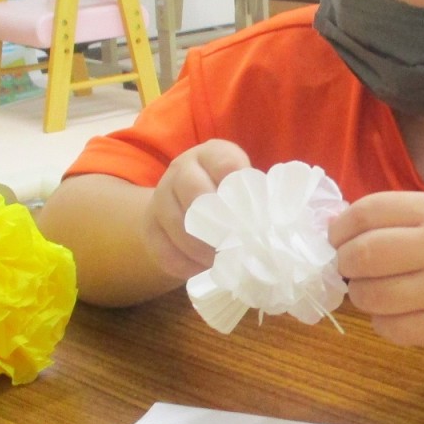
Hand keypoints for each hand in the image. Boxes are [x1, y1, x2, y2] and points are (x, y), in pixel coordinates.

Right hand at [141, 140, 251, 278]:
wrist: (184, 207)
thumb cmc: (229, 199)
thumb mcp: (245, 189)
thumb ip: (259, 199)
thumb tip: (274, 225)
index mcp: (211, 154)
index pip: (225, 163)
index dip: (241, 189)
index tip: (254, 213)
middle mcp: (182, 170)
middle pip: (196, 192)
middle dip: (221, 224)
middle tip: (239, 245)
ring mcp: (160, 197)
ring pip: (178, 226)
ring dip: (205, 250)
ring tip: (225, 262)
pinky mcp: (149, 228)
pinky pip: (166, 251)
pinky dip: (188, 265)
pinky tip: (204, 269)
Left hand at [330, 192, 423, 345]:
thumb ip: (389, 215)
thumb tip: (331, 228)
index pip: (368, 212)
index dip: (340, 227)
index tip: (336, 238)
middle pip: (364, 255)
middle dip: (344, 262)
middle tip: (349, 267)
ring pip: (372, 296)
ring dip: (359, 294)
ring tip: (371, 289)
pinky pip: (390, 329)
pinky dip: (379, 322)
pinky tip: (391, 312)